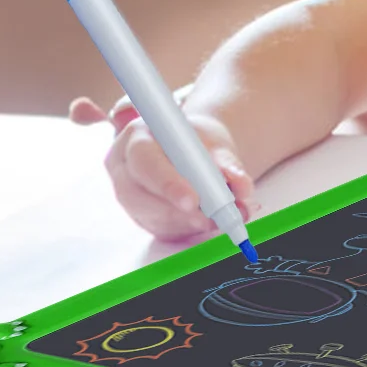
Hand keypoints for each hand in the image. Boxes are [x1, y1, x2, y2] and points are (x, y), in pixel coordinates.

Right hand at [69, 94, 259, 242]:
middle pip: (137, 194)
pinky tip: (206, 222)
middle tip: (207, 220)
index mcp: (137, 135)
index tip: (193, 200)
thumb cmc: (198, 141)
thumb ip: (227, 162)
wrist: (191, 149)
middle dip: (175, 210)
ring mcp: (128, 195)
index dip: (167, 182)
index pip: (144, 159)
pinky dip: (186, 230)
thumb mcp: (213, 142)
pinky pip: (159, 229)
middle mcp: (124, 167)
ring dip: (185, 223)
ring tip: (217, 220)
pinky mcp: (140, 216)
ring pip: (149, 216)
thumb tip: (242, 186)